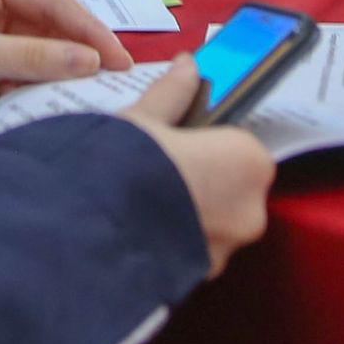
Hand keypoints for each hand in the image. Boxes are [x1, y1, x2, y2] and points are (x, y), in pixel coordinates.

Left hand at [0, 0, 132, 84]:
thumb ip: (29, 56)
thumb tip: (90, 62)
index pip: (53, 0)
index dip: (90, 30)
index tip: (121, 61)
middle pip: (46, 22)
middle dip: (75, 54)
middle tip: (107, 82)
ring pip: (32, 46)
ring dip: (50, 72)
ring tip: (74, 94)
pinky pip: (11, 61)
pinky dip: (24, 80)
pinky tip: (34, 98)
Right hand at [119, 60, 275, 276]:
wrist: (92, 230)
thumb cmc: (127, 165)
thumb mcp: (146, 119)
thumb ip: (173, 93)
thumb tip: (186, 65)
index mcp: (248, 161)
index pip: (242, 146)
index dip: (211, 141)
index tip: (187, 139)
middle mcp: (250, 211)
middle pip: (231, 187)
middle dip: (201, 180)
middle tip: (160, 167)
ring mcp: (226, 250)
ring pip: (212, 222)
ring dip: (188, 212)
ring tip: (144, 198)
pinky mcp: (199, 278)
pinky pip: (192, 249)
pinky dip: (174, 239)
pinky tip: (142, 225)